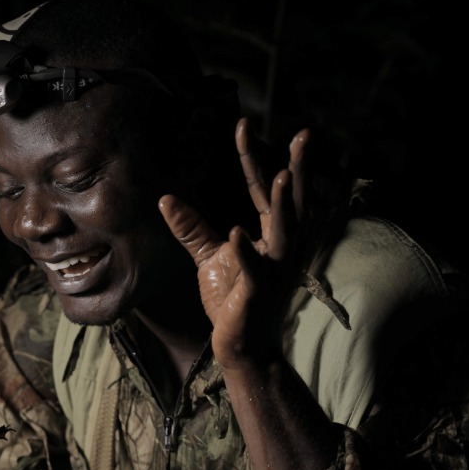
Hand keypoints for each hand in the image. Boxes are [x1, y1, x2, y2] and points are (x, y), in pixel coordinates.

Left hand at [159, 117, 310, 368]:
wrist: (236, 343)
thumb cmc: (229, 300)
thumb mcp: (208, 256)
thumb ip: (192, 227)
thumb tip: (165, 198)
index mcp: (268, 235)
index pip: (263, 190)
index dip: (253, 159)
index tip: (243, 125)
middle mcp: (279, 248)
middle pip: (290, 202)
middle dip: (297, 169)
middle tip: (304, 135)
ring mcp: (272, 269)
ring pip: (284, 232)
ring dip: (284, 204)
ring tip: (280, 175)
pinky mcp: (257, 293)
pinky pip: (254, 270)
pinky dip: (246, 252)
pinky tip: (238, 232)